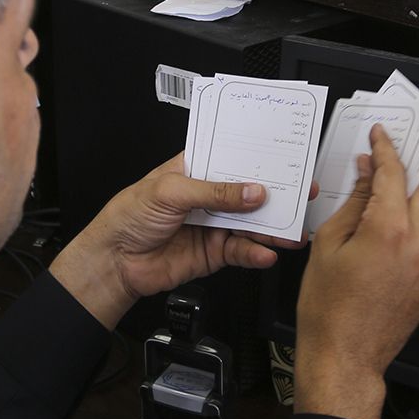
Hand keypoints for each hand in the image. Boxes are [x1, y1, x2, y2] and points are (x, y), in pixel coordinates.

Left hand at [49, 155, 303, 328]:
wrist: (114, 262)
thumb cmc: (129, 216)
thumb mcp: (170, 191)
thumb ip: (215, 191)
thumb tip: (252, 191)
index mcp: (196, 170)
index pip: (233, 159)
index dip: (259, 157)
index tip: (286, 156)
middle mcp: (209, 196)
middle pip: (250, 192)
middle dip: (277, 193)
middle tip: (303, 192)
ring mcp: (214, 225)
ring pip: (252, 224)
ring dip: (274, 227)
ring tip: (292, 230)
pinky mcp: (215, 253)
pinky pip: (242, 251)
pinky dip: (256, 253)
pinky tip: (266, 252)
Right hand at [294, 126, 418, 418]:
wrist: (344, 358)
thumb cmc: (328, 309)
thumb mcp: (329, 244)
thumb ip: (355, 202)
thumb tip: (367, 174)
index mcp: (391, 230)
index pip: (395, 174)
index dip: (386, 150)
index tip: (382, 136)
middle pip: (416, 193)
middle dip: (397, 179)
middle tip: (377, 170)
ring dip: (400, 212)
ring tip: (369, 223)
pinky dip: (405, 239)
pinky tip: (379, 251)